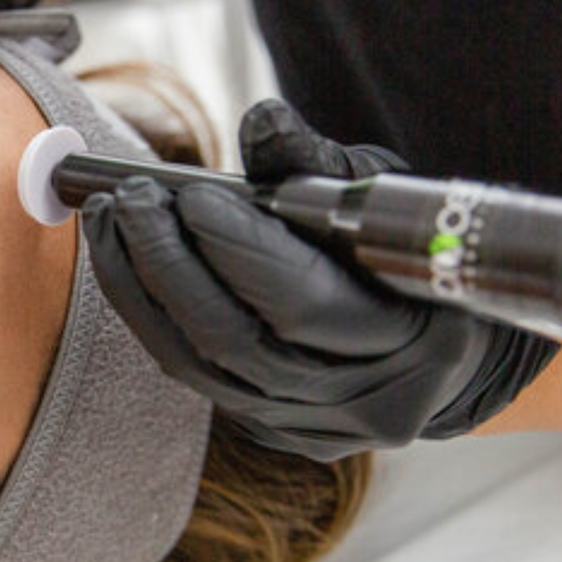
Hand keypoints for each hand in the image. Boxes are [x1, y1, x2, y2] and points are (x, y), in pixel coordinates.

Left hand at [80, 100, 559, 461]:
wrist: (452, 349)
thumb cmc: (413, 252)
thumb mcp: (385, 196)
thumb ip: (319, 163)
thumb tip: (260, 123)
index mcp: (420, 335)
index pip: (303, 302)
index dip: (236, 248)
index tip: (184, 194)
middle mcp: (369, 399)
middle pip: (237, 341)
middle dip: (168, 264)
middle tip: (128, 202)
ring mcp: (320, 429)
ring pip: (202, 369)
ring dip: (139, 291)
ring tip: (109, 223)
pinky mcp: (281, 437)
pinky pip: (200, 381)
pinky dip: (156, 320)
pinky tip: (130, 267)